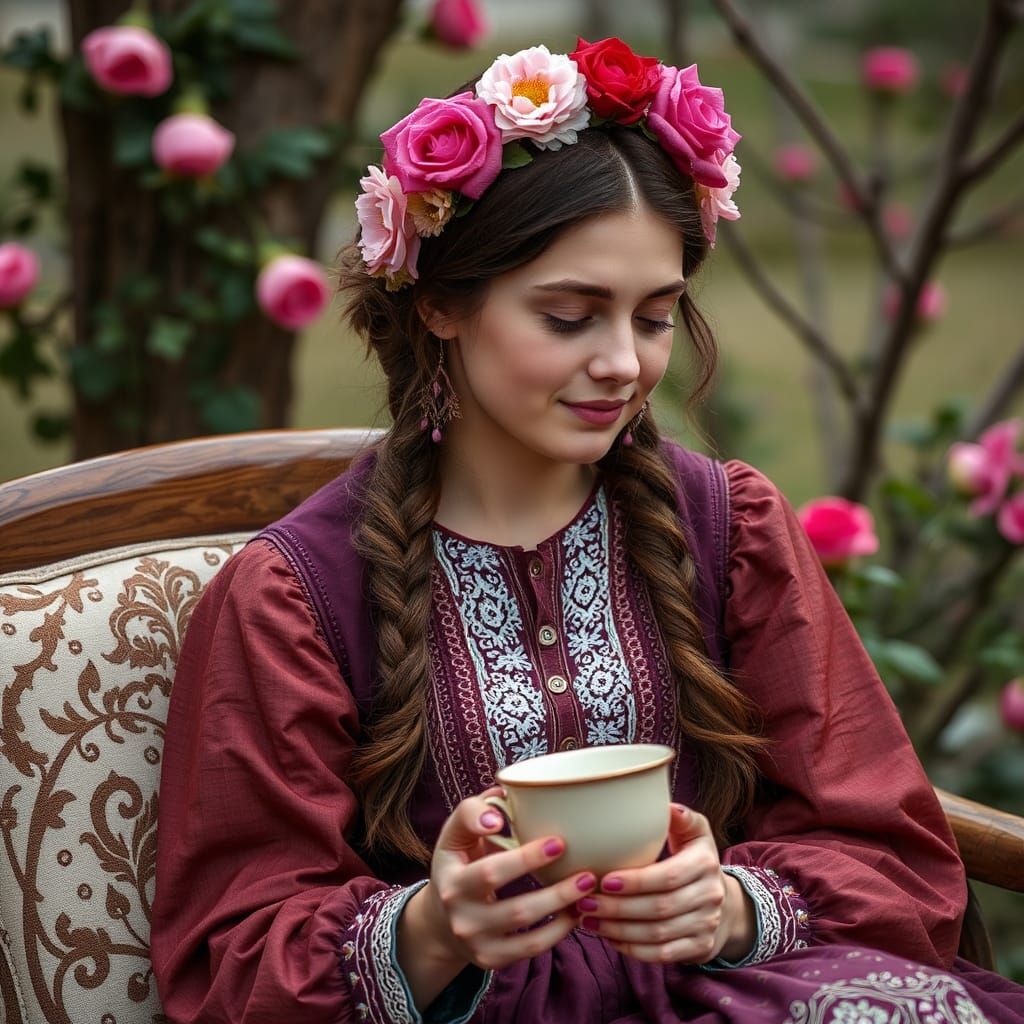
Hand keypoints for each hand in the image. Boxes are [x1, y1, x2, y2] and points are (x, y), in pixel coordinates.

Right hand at [397, 788, 597, 1007]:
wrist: (441, 919)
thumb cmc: (459, 862)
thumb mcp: (455, 834)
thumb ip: (473, 812)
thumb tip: (501, 801)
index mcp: (452, 881)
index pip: (492, 872)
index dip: (526, 859)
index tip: (559, 842)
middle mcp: (462, 918)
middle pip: (516, 910)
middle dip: (556, 892)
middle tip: (587, 873)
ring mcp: (477, 944)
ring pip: (528, 934)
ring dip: (563, 912)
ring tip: (588, 890)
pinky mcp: (492, 960)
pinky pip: (531, 950)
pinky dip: (558, 932)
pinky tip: (575, 913)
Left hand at [574, 804, 755, 964]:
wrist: (725, 903)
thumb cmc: (694, 860)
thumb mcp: (695, 833)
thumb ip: (681, 818)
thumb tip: (667, 807)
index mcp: (705, 862)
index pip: (667, 876)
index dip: (635, 882)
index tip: (604, 880)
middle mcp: (710, 895)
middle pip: (659, 908)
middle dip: (618, 908)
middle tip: (584, 903)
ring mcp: (706, 925)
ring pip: (657, 934)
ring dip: (619, 931)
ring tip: (588, 921)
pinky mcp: (700, 948)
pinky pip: (663, 955)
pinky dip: (633, 950)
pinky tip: (609, 938)